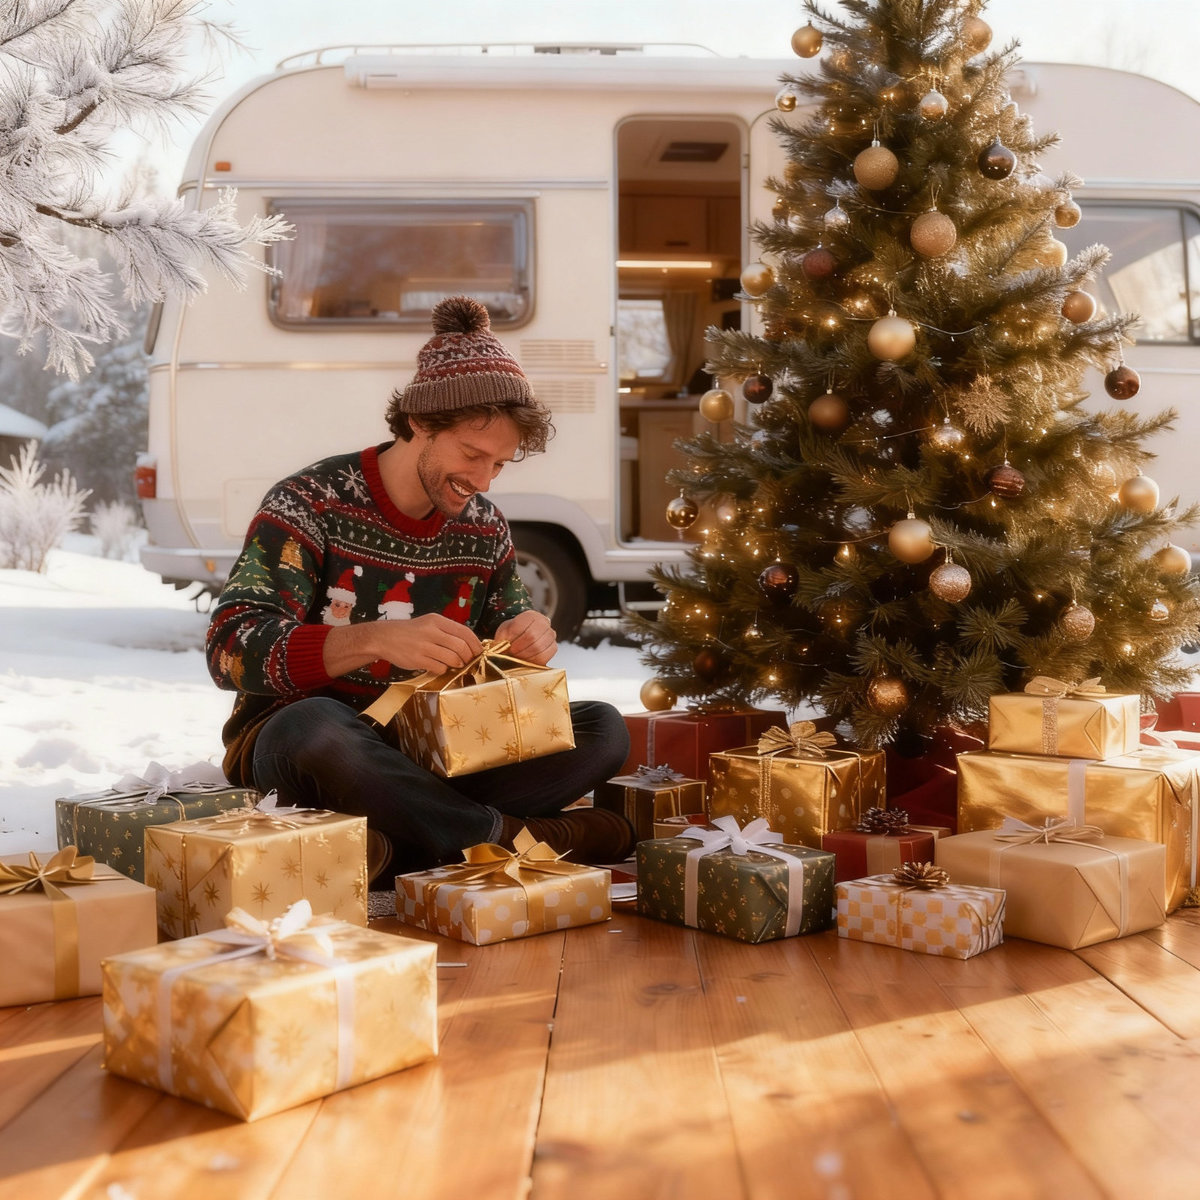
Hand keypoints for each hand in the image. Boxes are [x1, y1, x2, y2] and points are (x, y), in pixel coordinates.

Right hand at [364, 613, 482, 674]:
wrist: (383, 637)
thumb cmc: (410, 632)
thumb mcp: (429, 623)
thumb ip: (447, 631)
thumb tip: (469, 644)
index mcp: (437, 620)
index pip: (464, 632)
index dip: (475, 644)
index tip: (478, 652)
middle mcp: (431, 631)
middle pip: (461, 647)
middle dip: (468, 657)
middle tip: (467, 661)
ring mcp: (424, 646)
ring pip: (452, 658)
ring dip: (457, 664)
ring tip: (454, 664)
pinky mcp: (417, 659)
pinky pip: (440, 667)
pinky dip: (443, 669)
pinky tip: (440, 667)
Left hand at [495, 610, 556, 665]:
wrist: (525, 635)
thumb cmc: (514, 633)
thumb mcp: (505, 631)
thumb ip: (503, 637)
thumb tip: (502, 647)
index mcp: (531, 615)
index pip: (522, 626)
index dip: (513, 638)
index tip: (507, 646)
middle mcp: (544, 623)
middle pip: (532, 637)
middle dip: (518, 649)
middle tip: (511, 654)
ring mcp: (551, 635)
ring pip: (539, 648)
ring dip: (525, 656)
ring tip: (517, 658)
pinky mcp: (553, 648)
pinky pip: (545, 656)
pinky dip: (533, 661)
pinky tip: (526, 661)